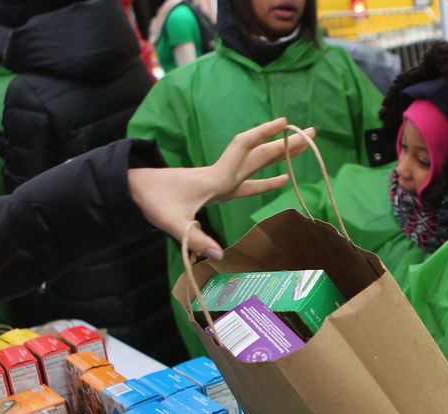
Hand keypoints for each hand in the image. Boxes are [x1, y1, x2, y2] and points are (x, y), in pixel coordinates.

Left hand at [128, 118, 314, 259]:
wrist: (136, 190)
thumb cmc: (153, 202)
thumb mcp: (173, 223)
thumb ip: (196, 239)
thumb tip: (218, 255)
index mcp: (216, 178)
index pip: (244, 148)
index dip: (265, 135)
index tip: (285, 124)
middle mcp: (223, 175)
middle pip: (260, 155)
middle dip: (285, 144)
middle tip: (311, 133)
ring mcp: (222, 181)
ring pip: (257, 164)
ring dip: (279, 156)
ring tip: (302, 147)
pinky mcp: (218, 189)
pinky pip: (249, 181)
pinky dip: (266, 179)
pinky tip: (281, 179)